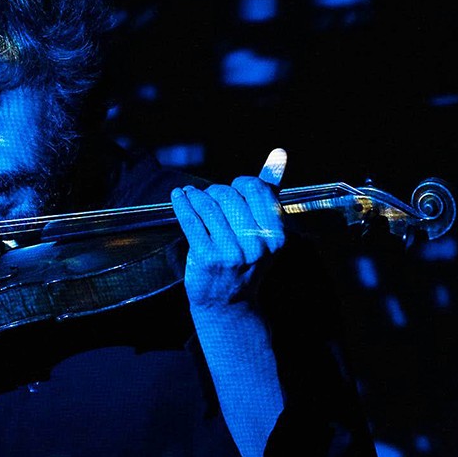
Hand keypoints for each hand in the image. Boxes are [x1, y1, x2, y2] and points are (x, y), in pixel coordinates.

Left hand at [171, 148, 286, 309]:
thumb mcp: (265, 231)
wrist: (227, 304)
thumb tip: (279, 153)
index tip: (232, 191)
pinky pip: (190, 219)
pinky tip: (178, 196)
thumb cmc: (246, 261)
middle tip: (209, 199)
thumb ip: (271, 191)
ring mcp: (231, 252)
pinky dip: (182, 203)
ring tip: (190, 195)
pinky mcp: (207, 257)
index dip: (240, 184)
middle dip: (215, 192)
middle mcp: (256, 244)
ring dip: (195, 196)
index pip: (256, 189)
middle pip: (228, 195)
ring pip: (208, 205)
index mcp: (276, 235)